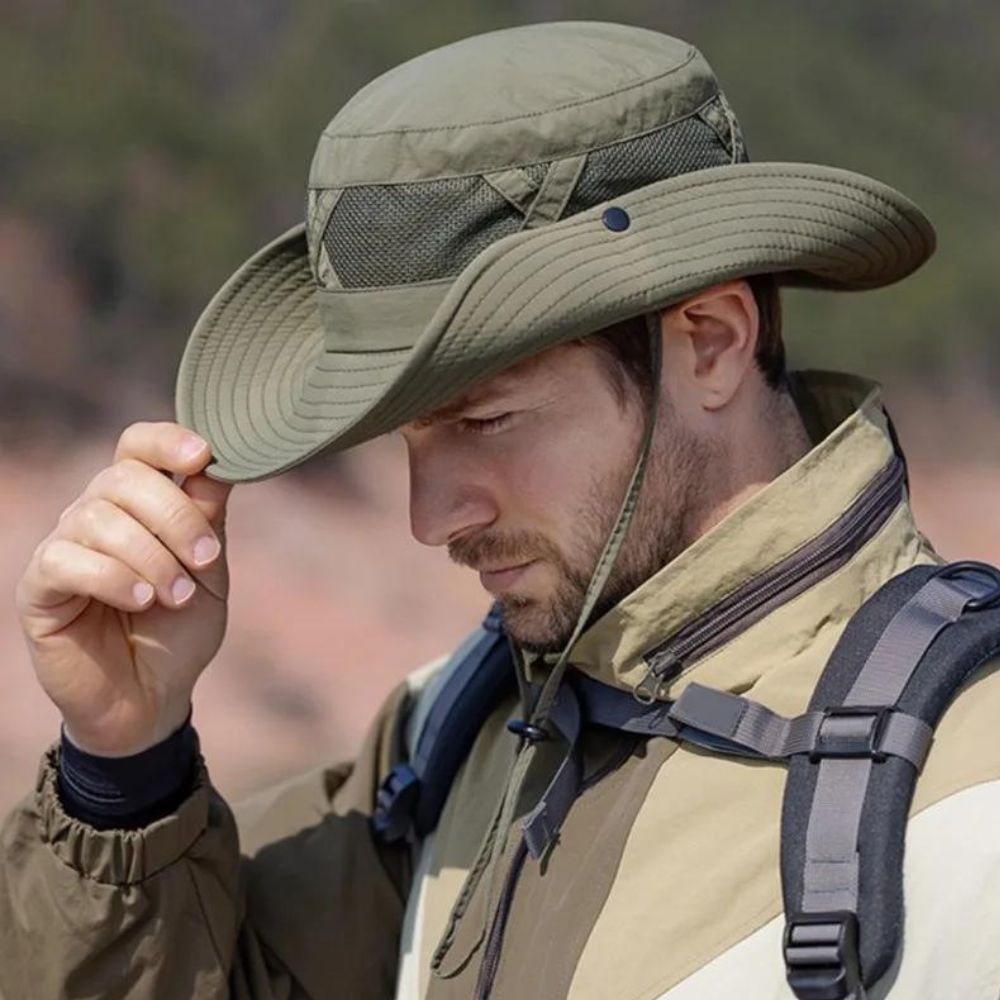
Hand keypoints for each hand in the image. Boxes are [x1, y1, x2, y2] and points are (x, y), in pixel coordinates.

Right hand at [15, 422, 232, 755]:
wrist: (152, 698)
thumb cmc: (179, 630)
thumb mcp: (207, 571)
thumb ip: (208, 518)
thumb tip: (217, 462)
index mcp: (138, 503)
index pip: (137, 445)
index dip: (168, 440)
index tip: (205, 454)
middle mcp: (95, 514)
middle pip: (123, 478)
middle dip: (175, 517)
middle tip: (205, 561)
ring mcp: (63, 547)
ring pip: (99, 518)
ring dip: (152, 557)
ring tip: (177, 595)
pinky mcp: (40, 587)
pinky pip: (67, 560)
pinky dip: (114, 577)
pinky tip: (140, 602)